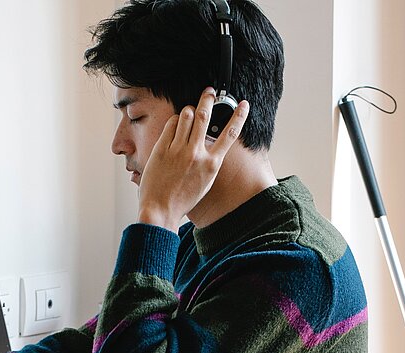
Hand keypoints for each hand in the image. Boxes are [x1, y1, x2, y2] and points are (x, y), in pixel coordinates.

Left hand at [137, 87, 249, 231]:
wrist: (161, 209)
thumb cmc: (183, 199)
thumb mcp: (205, 181)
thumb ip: (209, 161)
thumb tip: (210, 142)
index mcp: (211, 164)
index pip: (230, 134)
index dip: (239, 116)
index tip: (243, 104)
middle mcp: (196, 154)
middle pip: (205, 115)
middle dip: (208, 98)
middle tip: (209, 91)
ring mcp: (178, 150)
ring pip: (186, 115)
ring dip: (189, 109)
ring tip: (189, 111)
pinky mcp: (162, 149)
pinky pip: (171, 125)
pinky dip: (175, 121)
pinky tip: (176, 125)